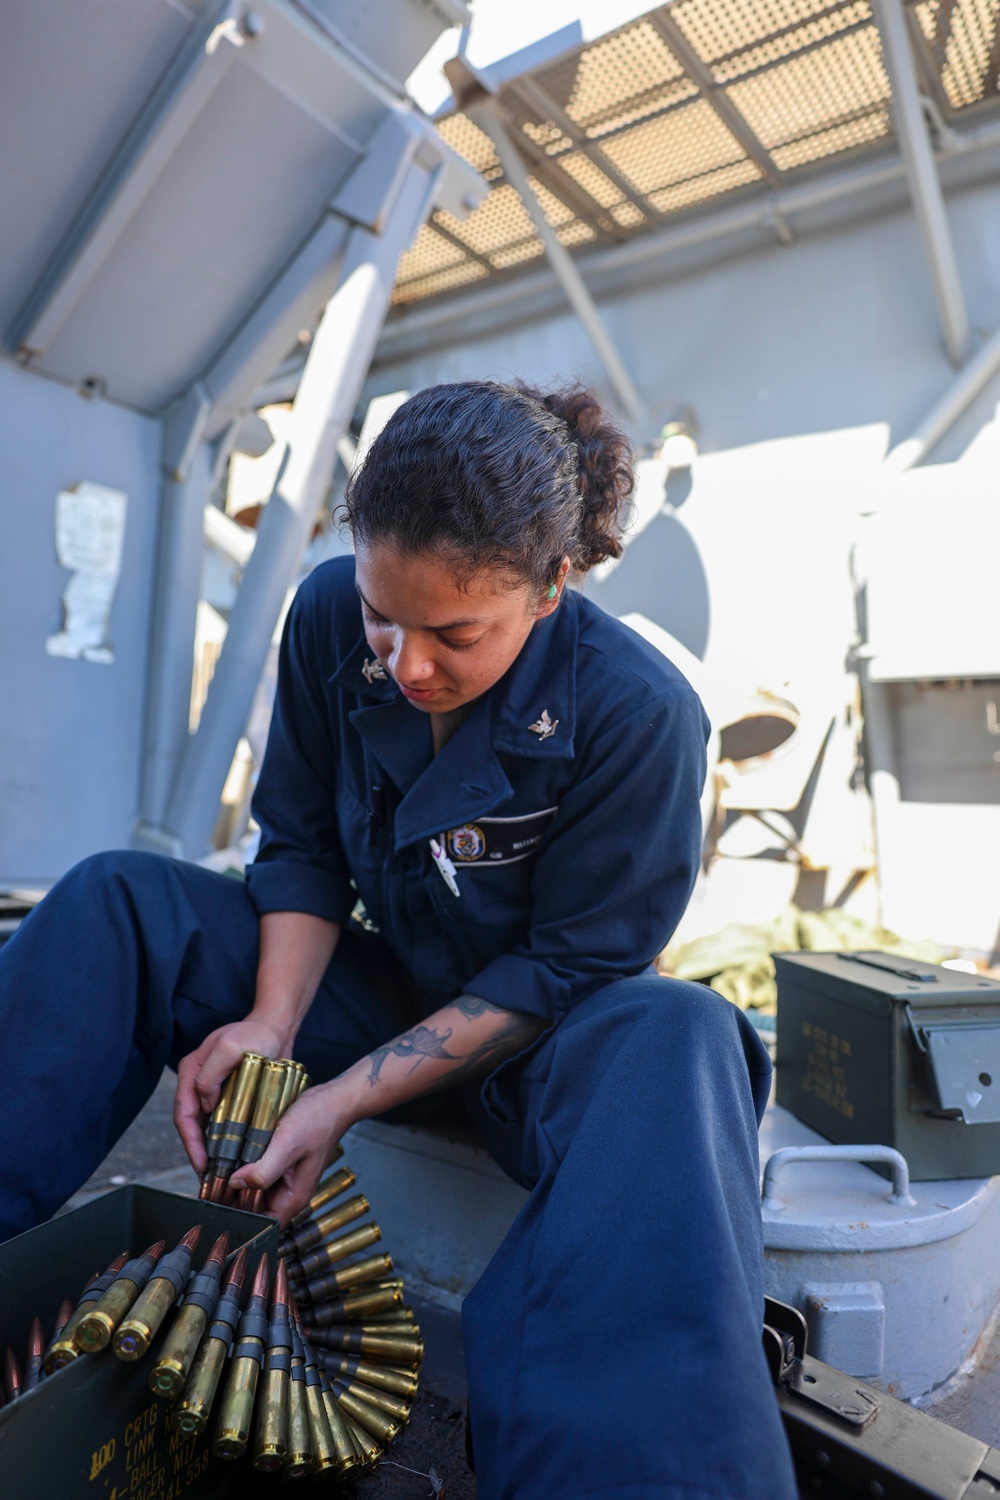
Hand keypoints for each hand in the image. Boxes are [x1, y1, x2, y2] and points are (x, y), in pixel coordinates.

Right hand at [174, 1018, 289, 1173]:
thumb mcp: (231, 1049)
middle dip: (196, 1150)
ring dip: (208, 1147)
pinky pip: (219, 1118)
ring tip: (217, 1172)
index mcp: (191, 1069)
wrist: (277, 1026)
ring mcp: (212, 1085)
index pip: (184, 1113)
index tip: (201, 1164)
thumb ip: (210, 1074)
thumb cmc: (256, 1034)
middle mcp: (197, 1079)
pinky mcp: (228, 1091)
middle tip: (207, 1176)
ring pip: (204, 1123)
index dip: (191, 1142)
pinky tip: (229, 1153)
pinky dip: (221, 1137)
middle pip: (191, 1122)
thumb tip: (204, 1104)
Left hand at [228, 1080, 352, 1224]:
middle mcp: (288, 1190)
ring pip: (254, 1187)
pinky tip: (232, 1153)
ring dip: (237, 1180)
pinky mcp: (280, 1160)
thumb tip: (235, 1184)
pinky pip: (257, 1169)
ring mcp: (284, 1175)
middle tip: (212, 1183)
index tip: (219, 1206)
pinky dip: (245, 1164)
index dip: (240, 1219)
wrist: (334, 1099)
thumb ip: (264, 1171)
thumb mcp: (289, 1145)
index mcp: (293, 1197)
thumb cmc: (319, 1121)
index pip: (262, 1225)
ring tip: (219, 1167)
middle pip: (254, 1207)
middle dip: (234, 1198)